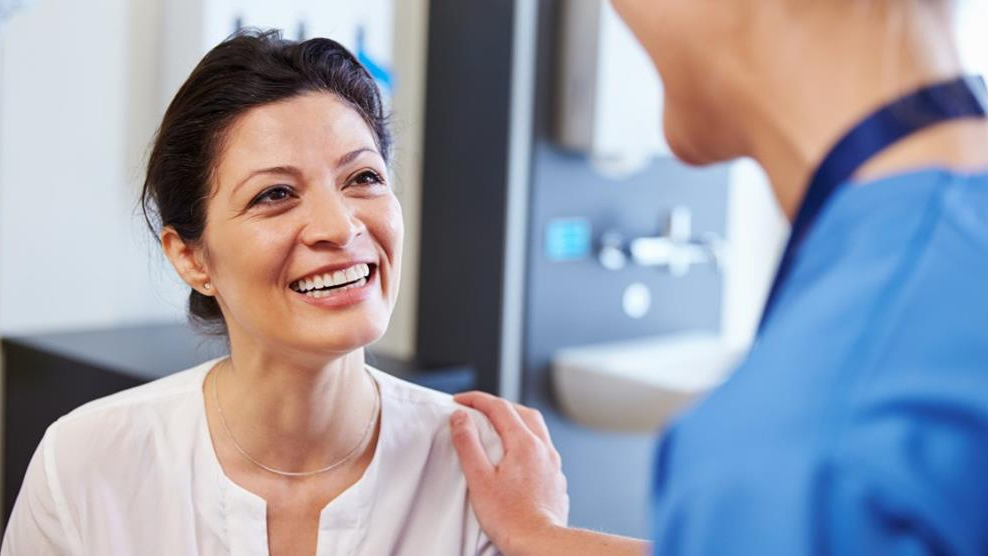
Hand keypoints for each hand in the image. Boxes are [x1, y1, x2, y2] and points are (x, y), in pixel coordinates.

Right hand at [450, 392, 569, 555]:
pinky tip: (517, 455)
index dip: (477, 399)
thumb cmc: (510, 518)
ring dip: (516, 420)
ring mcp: (553, 464)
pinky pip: (543, 448)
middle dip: (499, 405)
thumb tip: (461, 418)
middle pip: (522, 412)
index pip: (499, 407)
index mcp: (525, 444)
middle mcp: (543, 449)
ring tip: (497, 427)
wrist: (540, 543)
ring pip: (536, 429)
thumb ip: (468, 444)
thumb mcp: (479, 478)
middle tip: (478, 409)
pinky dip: (527, 441)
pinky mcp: (556, 479)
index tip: (460, 400)